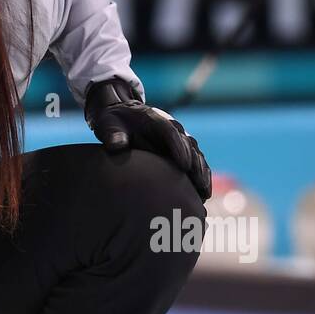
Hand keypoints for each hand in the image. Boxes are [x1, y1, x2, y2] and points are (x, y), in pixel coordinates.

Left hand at [84, 78, 211, 199]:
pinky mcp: (180, 151)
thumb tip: (118, 145)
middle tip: (200, 184)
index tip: (184, 165)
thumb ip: (113, 134)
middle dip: (196, 165)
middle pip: (189, 146)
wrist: (121, 119)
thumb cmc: (114, 123)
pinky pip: (195, 163)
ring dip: (202, 174)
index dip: (179, 148)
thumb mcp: (108, 124)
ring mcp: (178, 140)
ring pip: (196, 155)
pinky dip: (201, 177)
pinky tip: (204, 194)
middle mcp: (171, 129)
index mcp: (155, 120)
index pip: (170, 132)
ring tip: (205, 193)